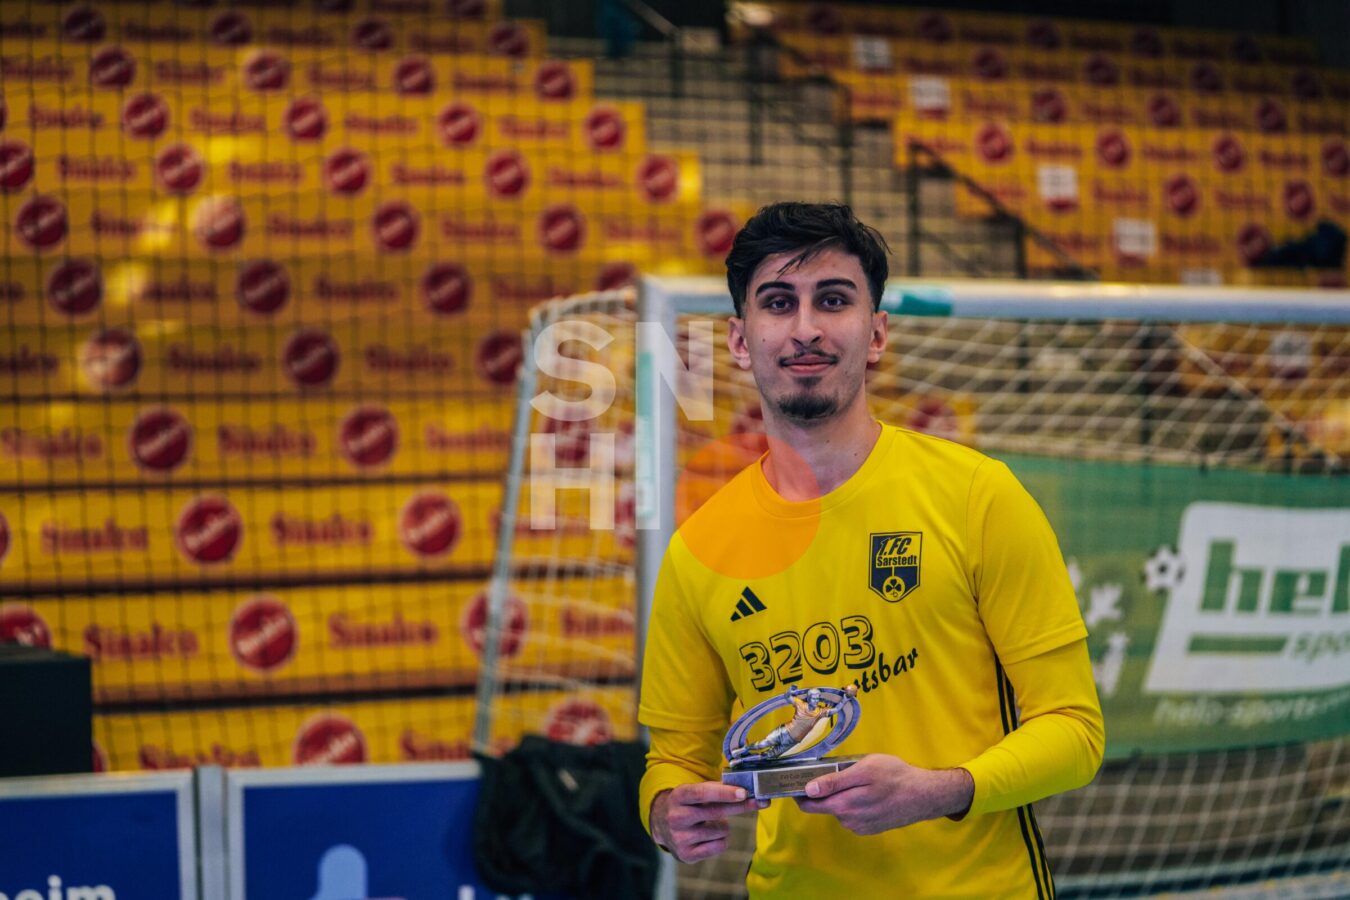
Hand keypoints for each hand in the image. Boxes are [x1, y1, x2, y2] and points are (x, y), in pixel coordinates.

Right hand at [649, 782, 765, 862]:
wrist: (661, 824)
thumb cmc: (688, 804)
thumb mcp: (694, 792)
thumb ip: (717, 789)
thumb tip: (747, 790)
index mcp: (679, 796)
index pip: (703, 793)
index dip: (724, 793)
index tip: (744, 793)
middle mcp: (676, 817)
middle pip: (716, 812)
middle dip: (740, 806)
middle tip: (759, 801)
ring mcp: (680, 838)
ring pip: (721, 831)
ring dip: (725, 826)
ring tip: (711, 823)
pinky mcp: (686, 855)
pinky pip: (719, 846)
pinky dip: (721, 840)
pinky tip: (709, 836)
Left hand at [794, 754, 973, 835]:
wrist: (924, 795)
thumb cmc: (895, 776)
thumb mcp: (863, 769)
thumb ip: (834, 781)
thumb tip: (808, 790)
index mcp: (844, 805)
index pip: (808, 804)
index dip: (798, 792)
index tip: (795, 779)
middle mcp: (848, 820)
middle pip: (822, 806)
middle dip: (820, 792)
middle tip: (829, 772)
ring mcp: (859, 827)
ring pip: (837, 809)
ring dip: (839, 797)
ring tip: (855, 781)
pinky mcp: (869, 829)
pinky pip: (851, 815)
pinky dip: (852, 804)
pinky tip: (866, 793)